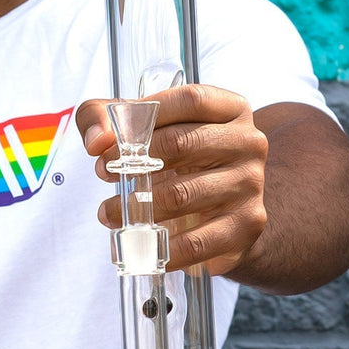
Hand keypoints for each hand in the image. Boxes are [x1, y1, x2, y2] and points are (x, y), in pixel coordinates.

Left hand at [77, 84, 267, 275]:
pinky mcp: (246, 225)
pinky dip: (161, 248)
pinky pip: (195, 241)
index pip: (191, 100)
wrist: (224, 210)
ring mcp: (251, 184)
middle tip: (105, 175)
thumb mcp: (145, 128)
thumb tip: (97, 141)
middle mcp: (249, 142)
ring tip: (109, 213)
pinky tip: (140, 245)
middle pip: (182, 144)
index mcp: (231, 109)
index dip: (146, 116)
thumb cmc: (179, 159)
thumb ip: (105, 116)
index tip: (112, 140)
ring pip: (181, 194)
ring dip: (136, 207)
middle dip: (134, 161)